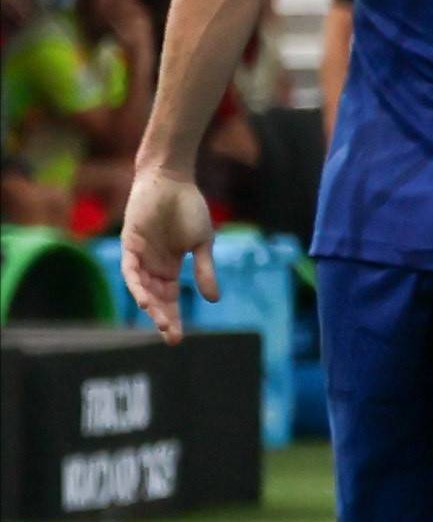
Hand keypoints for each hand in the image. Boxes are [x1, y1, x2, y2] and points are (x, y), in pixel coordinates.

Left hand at [116, 169, 215, 334]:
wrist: (173, 181)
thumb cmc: (189, 208)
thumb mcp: (202, 243)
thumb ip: (205, 270)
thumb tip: (214, 301)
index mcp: (170, 267)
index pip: (170, 299)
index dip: (173, 318)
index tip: (177, 340)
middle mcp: (152, 266)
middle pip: (156, 299)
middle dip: (163, 318)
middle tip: (170, 337)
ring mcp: (140, 256)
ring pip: (142, 289)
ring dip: (150, 306)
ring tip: (160, 322)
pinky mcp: (129, 244)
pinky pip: (130, 271)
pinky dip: (136, 286)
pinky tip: (144, 300)